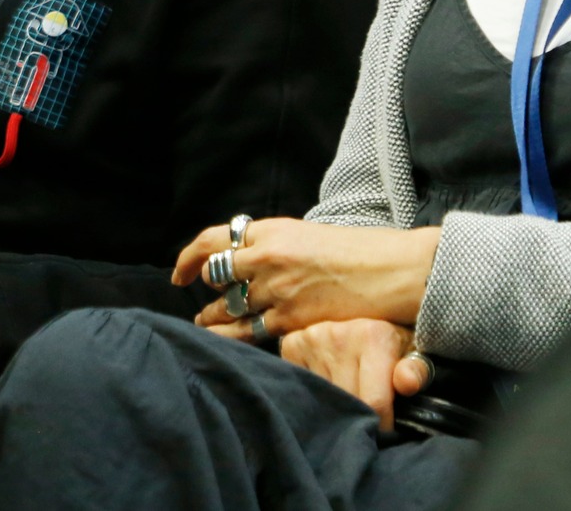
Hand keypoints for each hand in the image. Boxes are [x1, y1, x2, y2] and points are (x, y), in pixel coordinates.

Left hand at [176, 217, 439, 336]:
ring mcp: (277, 289)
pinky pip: (250, 331)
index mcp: (270, 230)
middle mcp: (266, 257)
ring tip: (207, 323)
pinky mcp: (290, 318)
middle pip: (216, 274)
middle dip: (204, 290)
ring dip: (214, 317)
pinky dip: (236, 336)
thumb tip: (246, 259)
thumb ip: (272, 245)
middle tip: (200, 303)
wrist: (389, 270)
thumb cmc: (355, 250)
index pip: (213, 240)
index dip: (189, 258)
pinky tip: (231, 340)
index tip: (180, 272)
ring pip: (228, 307)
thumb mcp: (304, 235)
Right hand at [250, 319, 425, 431]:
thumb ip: (416, 370)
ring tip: (347, 398)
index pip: (373, 402)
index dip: (381, 425)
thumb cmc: (392, 343)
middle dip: (357, 416)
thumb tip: (406, 383)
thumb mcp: (413, 354)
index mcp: (373, 336)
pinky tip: (327, 387)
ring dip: (334, 406)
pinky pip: (302, 385)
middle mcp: (339, 334)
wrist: (362, 313)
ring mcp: (312, 338)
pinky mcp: (292, 344)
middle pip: (347, 402)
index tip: (384, 430)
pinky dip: (314, 393)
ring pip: (323, 398)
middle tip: (365, 415)